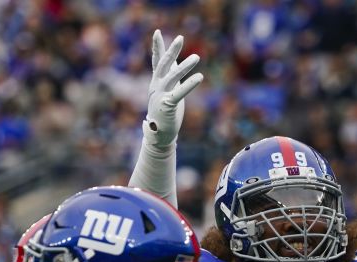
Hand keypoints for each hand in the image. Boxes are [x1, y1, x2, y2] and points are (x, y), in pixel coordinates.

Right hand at [144, 29, 202, 147]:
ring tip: (197, 57)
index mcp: (156, 82)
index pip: (157, 61)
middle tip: (180, 38)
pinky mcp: (168, 105)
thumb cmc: (165, 112)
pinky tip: (199, 77)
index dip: (157, 47)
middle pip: (163, 64)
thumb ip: (170, 76)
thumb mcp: (167, 91)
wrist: (158, 134)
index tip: (157, 32)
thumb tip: (174, 62)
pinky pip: (179, 93)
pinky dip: (189, 84)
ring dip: (185, 66)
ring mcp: (161, 95)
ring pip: (172, 77)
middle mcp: (156, 86)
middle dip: (171, 50)